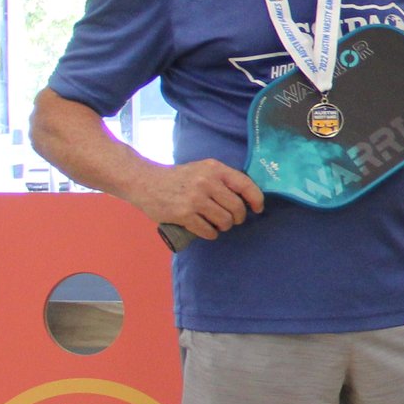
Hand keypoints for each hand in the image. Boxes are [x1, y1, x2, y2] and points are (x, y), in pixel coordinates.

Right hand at [139, 158, 264, 240]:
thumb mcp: (202, 169)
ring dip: (224, 227)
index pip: (246, 184)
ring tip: (218, 224)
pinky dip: (211, 234)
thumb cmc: (178, 177)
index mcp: (215, 169)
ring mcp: (195, 199)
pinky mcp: (184, 214)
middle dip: (237, 218)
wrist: (145, 181)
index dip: (256, 199)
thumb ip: (222, 179)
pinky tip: (207, 231)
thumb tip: (247, 197)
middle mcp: (207, 182)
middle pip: (237, 208)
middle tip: (232, 219)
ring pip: (224, 221)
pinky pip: (208, 231)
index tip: (257, 209)